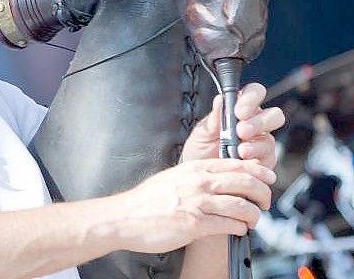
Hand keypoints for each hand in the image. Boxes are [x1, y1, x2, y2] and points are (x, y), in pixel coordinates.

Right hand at [108, 158, 275, 253]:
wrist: (124, 217)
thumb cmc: (146, 201)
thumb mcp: (172, 178)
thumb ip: (195, 176)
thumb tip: (218, 178)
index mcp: (193, 168)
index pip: (236, 163)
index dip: (258, 171)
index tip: (267, 178)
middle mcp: (198, 182)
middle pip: (246, 182)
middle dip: (263, 193)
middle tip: (264, 202)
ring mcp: (197, 203)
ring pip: (243, 206)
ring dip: (254, 215)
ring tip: (252, 220)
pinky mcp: (195, 224)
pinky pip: (230, 225)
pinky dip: (239, 228)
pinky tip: (237, 229)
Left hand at [181, 83, 284, 167]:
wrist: (201, 175)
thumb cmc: (201, 150)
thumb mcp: (202, 133)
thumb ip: (213, 118)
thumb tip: (220, 99)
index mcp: (240, 109)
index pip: (255, 93)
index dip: (251, 98)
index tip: (239, 111)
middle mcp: (255, 124)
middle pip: (274, 115)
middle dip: (259, 122)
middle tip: (241, 131)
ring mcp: (261, 143)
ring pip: (271, 138)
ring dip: (256, 144)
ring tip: (240, 150)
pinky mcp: (265, 162)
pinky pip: (269, 158)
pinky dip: (256, 159)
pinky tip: (243, 161)